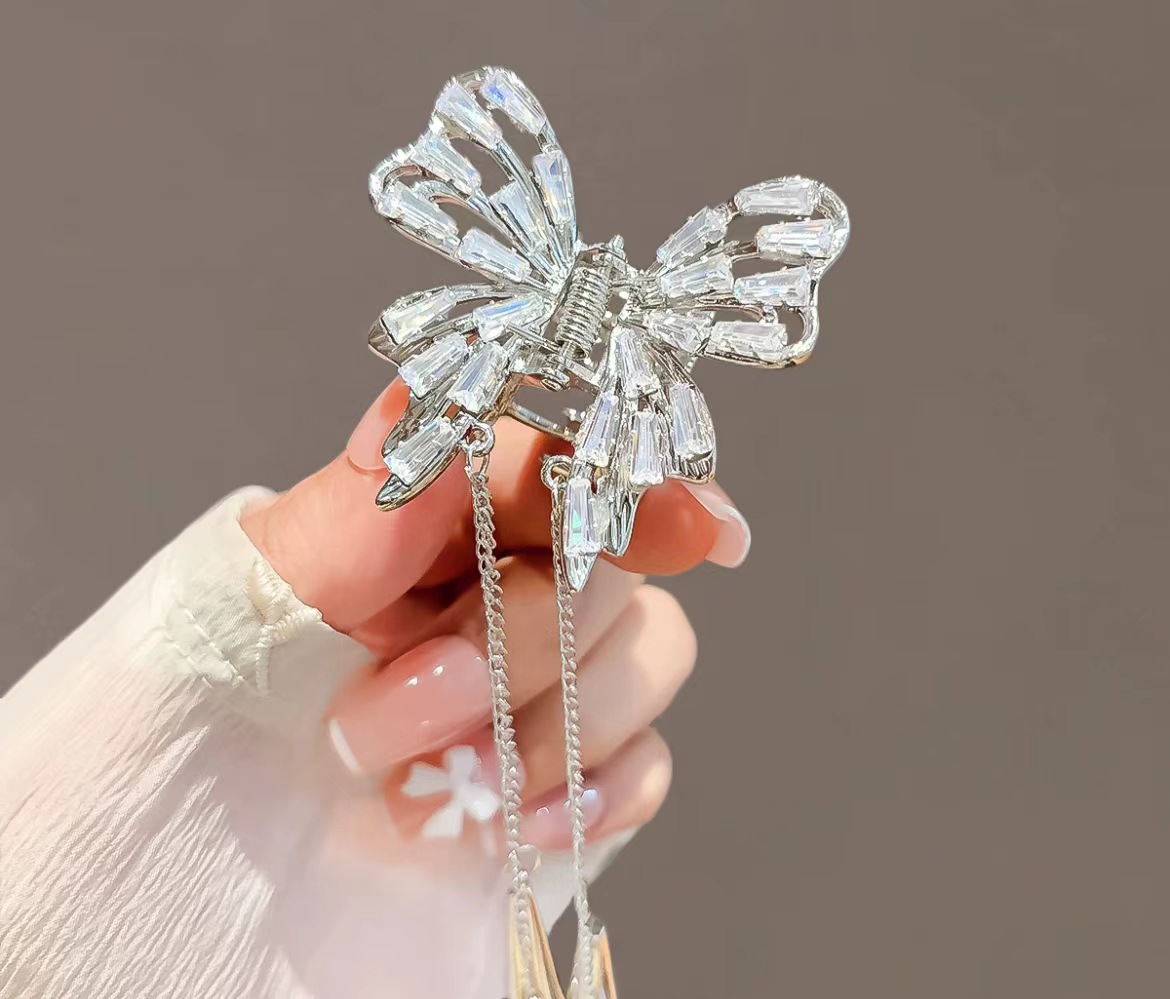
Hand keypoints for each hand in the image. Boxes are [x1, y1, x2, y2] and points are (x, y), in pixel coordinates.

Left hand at [241, 380, 749, 848]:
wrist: (225, 830)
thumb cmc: (231, 691)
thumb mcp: (273, 588)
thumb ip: (368, 497)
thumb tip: (444, 401)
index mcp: (453, 507)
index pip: (575, 457)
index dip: (642, 482)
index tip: (692, 528)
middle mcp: (521, 571)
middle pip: (612, 566)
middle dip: (516, 644)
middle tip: (391, 715)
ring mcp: (558, 670)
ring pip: (652, 656)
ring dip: (547, 729)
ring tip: (430, 788)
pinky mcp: (577, 764)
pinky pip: (648, 765)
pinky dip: (595, 794)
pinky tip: (519, 824)